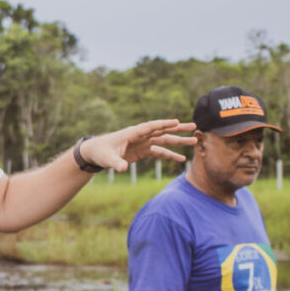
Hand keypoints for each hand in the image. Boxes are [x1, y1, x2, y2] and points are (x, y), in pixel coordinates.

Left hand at [79, 120, 196, 171]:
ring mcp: (142, 143)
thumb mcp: (107, 159)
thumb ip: (115, 163)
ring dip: (178, 141)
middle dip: (178, 129)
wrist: (95, 154)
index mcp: (132, 133)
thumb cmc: (100, 153)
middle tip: (194, 127)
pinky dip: (170, 154)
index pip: (151, 126)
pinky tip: (181, 159)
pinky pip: (159, 152)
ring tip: (194, 141)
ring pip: (164, 140)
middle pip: (162, 131)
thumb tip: (122, 168)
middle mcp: (140, 136)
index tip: (176, 122)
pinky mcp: (142, 151)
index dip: (163, 124)